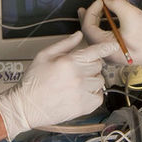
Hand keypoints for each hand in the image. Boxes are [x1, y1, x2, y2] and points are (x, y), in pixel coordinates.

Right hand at [0, 31, 116, 140]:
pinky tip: (81, 93)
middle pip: (98, 65)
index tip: (115, 45)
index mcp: (69, 62)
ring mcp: (82, 93)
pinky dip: (94, 94)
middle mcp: (78, 77)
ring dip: (92, 80)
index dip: (106, 47)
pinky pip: (100, 96)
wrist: (26, 107)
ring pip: (100, 80)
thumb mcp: (44, 55)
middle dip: (90, 65)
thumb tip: (79, 34)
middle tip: (77, 70)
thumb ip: (65, 44)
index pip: (95, 51)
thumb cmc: (33, 81)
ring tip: (77, 83)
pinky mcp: (84, 107)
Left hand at [78, 0, 141, 67]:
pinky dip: (102, 27)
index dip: (91, 11)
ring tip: (92, 11)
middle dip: (88, 17)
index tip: (100, 1)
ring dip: (94, 21)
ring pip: (97, 36)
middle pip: (90, 34)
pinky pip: (105, 39)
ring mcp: (113, 53)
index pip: (89, 28)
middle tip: (86, 6)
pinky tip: (105, 20)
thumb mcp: (133, 15)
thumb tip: (106, 0)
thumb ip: (117, 5)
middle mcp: (107, 53)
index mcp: (107, 47)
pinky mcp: (119, 51)